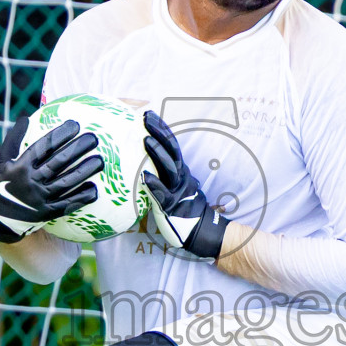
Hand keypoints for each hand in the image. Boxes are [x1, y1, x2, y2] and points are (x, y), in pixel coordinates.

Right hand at [0, 116, 102, 242]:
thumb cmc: (3, 182)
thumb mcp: (4, 160)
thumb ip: (14, 139)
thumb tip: (25, 118)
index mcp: (20, 166)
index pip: (43, 147)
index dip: (60, 135)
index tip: (75, 125)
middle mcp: (30, 181)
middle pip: (58, 162)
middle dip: (77, 149)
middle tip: (94, 138)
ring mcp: (39, 198)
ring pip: (66, 182)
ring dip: (84, 171)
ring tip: (100, 161)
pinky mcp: (46, 213)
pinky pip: (67, 204)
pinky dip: (81, 197)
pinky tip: (94, 190)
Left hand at [141, 110, 227, 260]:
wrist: (201, 232)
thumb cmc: (184, 210)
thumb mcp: (176, 187)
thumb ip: (165, 174)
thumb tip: (147, 162)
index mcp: (181, 171)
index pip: (171, 145)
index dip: (161, 128)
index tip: (149, 114)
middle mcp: (181, 177)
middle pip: (171, 150)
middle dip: (159, 132)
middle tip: (145, 117)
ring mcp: (177, 191)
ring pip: (169, 168)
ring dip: (157, 153)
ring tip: (145, 140)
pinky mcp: (172, 207)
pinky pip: (162, 194)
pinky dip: (155, 185)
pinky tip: (144, 177)